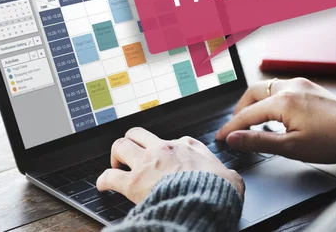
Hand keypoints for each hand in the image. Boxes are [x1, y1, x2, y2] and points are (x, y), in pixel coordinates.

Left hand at [97, 127, 244, 202]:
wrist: (205, 202)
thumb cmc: (218, 191)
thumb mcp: (231, 177)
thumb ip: (228, 174)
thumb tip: (232, 179)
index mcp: (188, 146)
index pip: (172, 140)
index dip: (166, 150)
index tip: (166, 159)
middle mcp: (164, 149)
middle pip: (138, 133)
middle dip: (132, 141)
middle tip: (131, 154)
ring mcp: (147, 163)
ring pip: (120, 145)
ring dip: (116, 155)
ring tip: (116, 165)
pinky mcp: (134, 182)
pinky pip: (109, 176)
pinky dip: (103, 180)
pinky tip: (103, 185)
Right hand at [216, 78, 335, 163]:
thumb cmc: (332, 140)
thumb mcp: (292, 147)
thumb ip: (259, 141)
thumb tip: (234, 138)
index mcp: (282, 101)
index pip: (247, 114)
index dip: (231, 127)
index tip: (220, 138)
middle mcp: (289, 87)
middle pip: (253, 93)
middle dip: (240, 109)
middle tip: (236, 128)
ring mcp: (300, 84)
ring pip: (266, 87)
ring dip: (255, 103)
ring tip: (253, 122)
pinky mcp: (309, 87)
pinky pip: (281, 88)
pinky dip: (270, 99)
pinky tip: (274, 114)